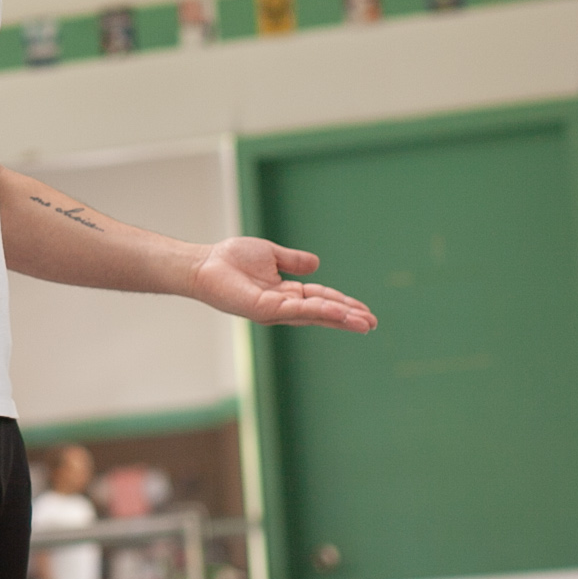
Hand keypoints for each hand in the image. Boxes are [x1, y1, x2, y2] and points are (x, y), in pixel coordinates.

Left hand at [187, 239, 376, 332]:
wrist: (205, 264)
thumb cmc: (230, 259)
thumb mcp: (270, 255)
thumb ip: (293, 261)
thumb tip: (317, 264)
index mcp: (286, 293)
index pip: (321, 300)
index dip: (343, 304)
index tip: (365, 311)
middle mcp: (283, 306)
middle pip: (322, 312)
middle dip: (348, 318)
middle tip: (373, 323)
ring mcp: (275, 311)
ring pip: (314, 315)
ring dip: (340, 318)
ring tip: (364, 323)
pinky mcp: (265, 310)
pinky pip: (298, 310)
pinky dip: (319, 312)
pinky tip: (338, 313)